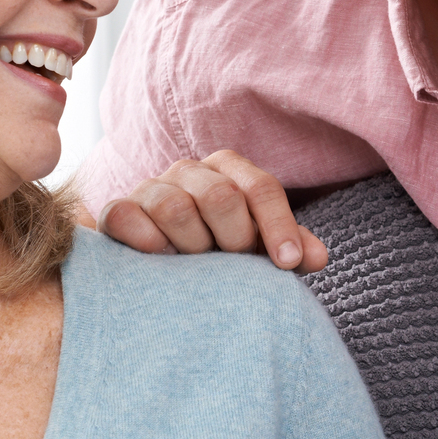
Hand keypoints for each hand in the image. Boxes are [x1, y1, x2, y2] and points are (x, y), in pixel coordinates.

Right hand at [93, 150, 328, 270]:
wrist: (157, 258)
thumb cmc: (219, 249)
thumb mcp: (257, 248)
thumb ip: (289, 250)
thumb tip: (319, 258)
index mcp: (230, 171)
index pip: (261, 188)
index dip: (278, 226)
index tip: (288, 264)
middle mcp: (190, 170)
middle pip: (220, 195)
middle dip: (235, 239)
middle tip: (235, 266)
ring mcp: (151, 187)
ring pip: (175, 208)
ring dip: (192, 247)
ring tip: (198, 268)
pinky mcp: (118, 209)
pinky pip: (127, 217)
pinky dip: (149, 244)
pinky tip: (162, 262)